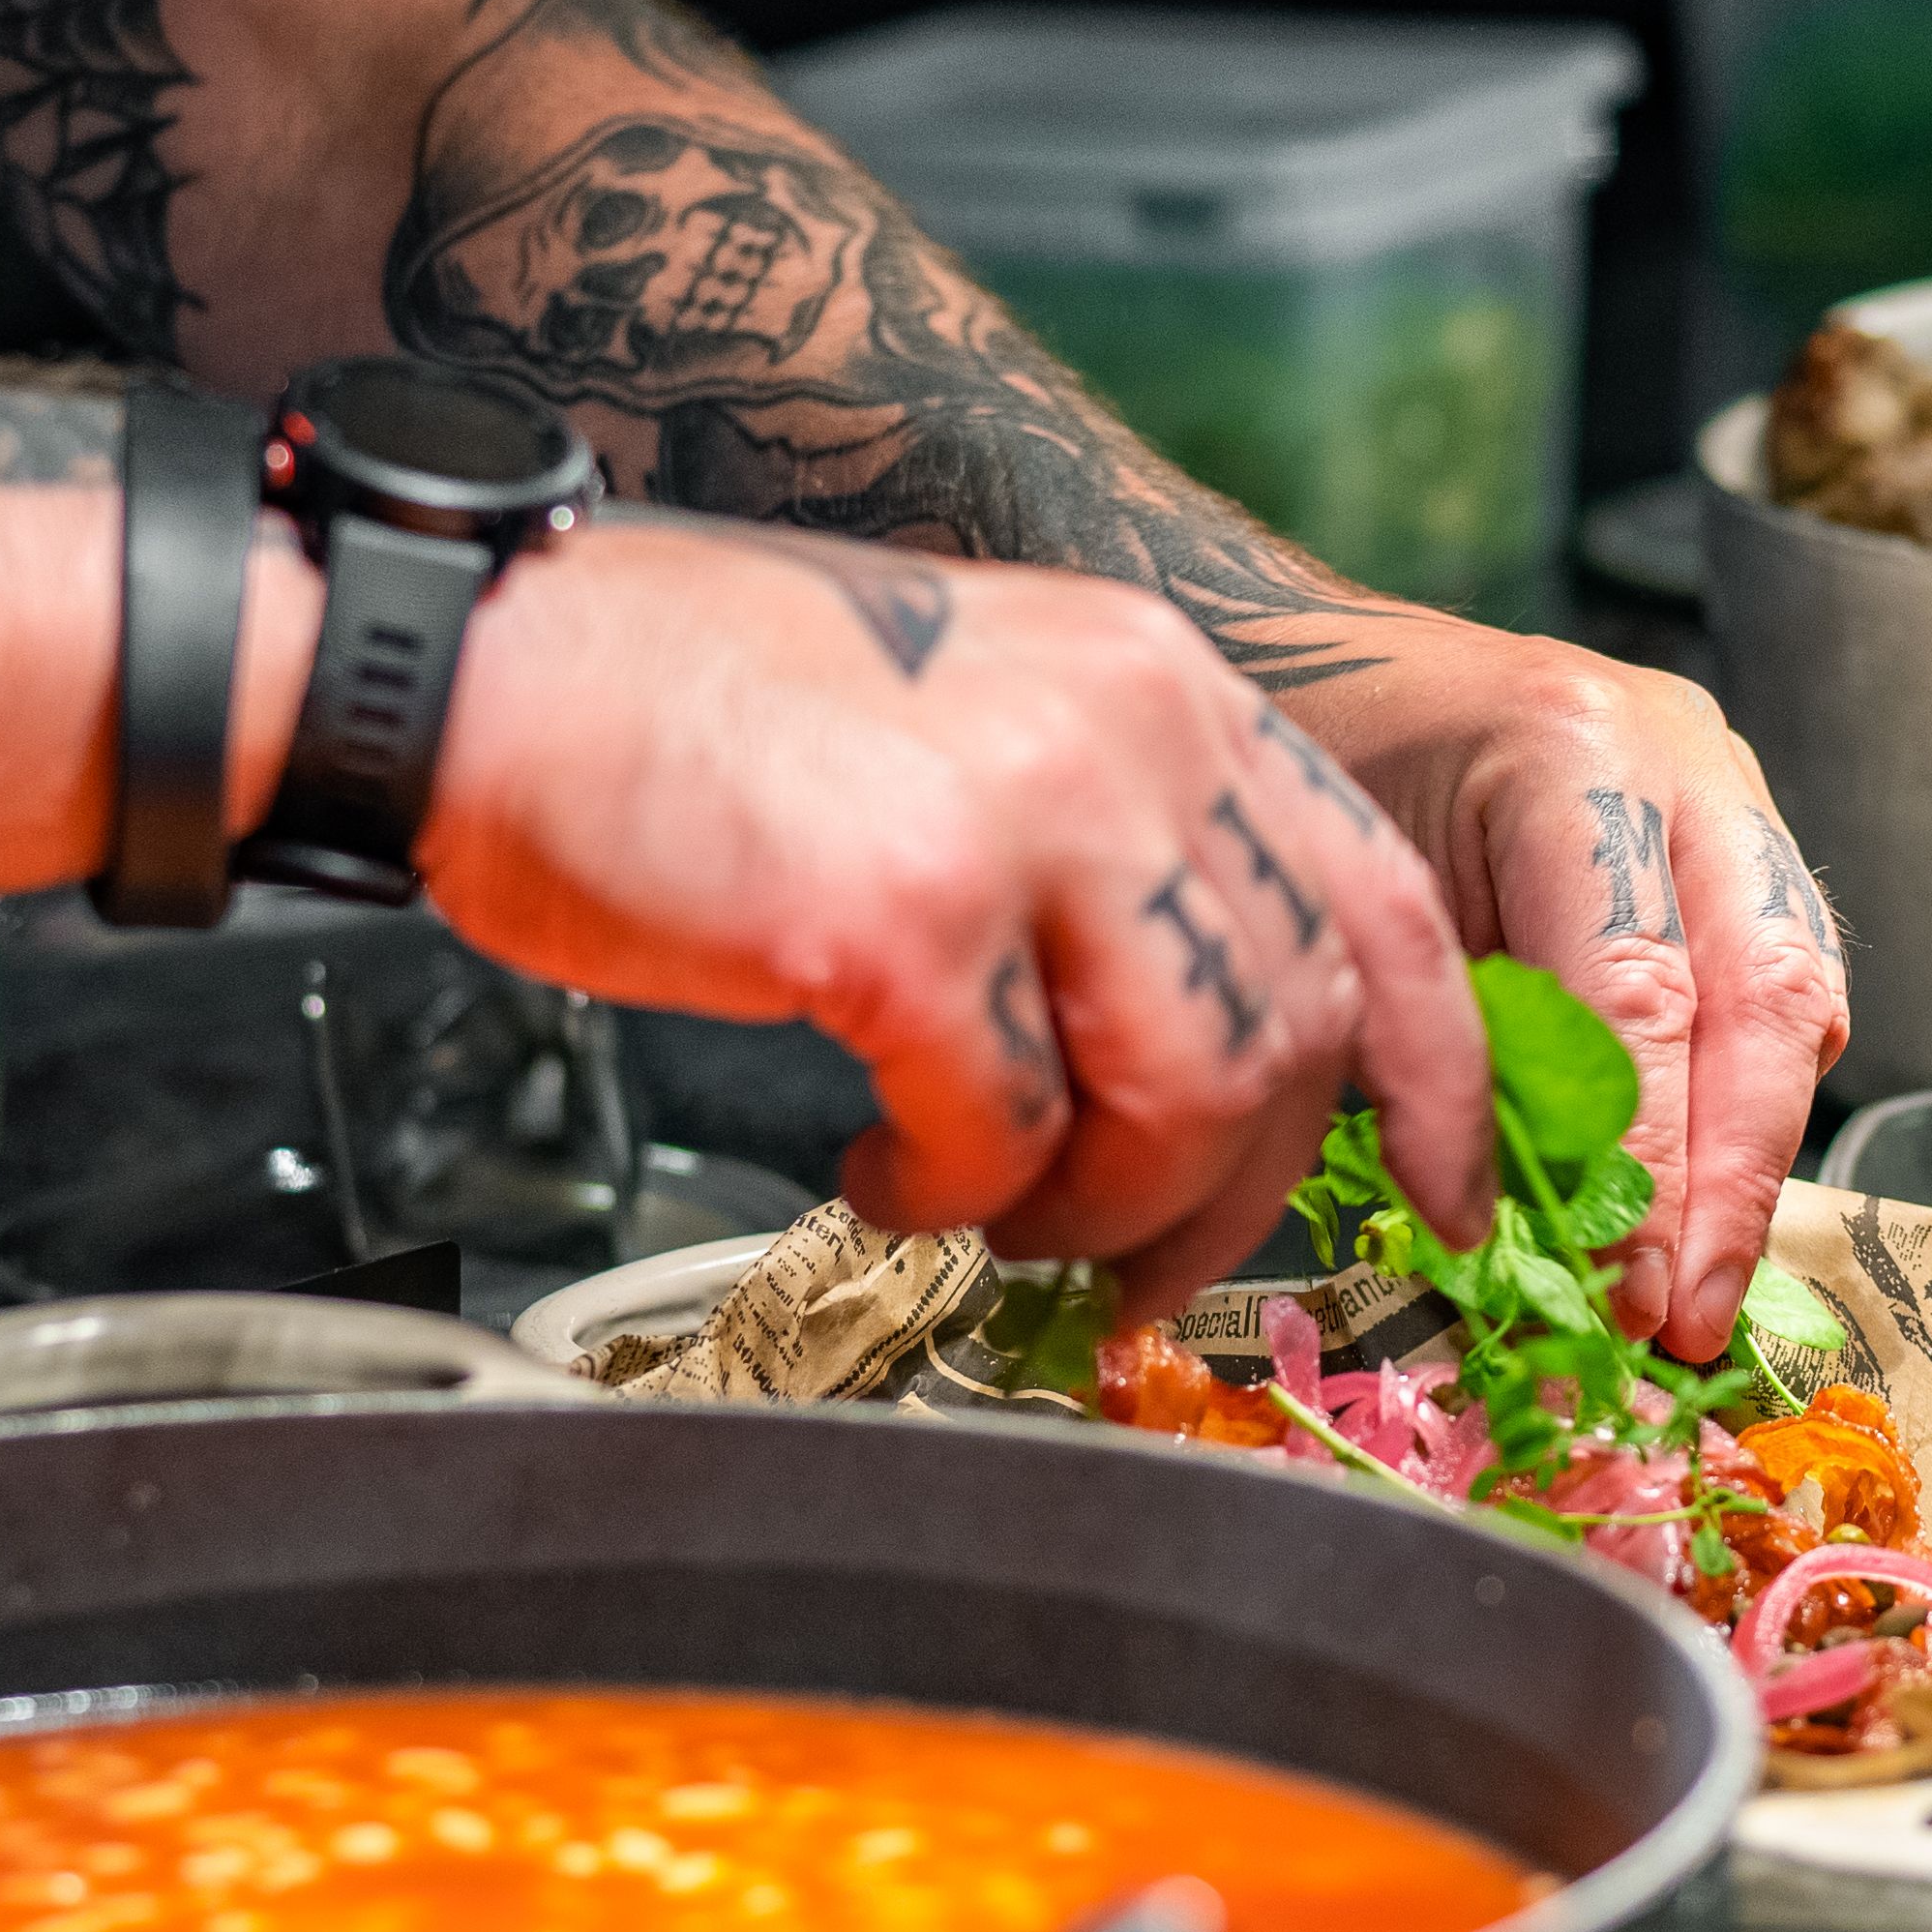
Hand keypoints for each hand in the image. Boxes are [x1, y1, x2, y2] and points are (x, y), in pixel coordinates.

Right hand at [407, 521, 1490, 1291]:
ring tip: (982, 1202)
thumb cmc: (695, 716)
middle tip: (1129, 1265)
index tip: (1451, 1199)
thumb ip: (1119, 858)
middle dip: (1230, 1196)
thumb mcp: (976, 726)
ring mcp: (1024, 813)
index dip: (1443, 1081)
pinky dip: (947, 1193)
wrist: (480, 667)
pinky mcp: (902, 914)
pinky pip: (1001, 1135)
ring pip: (1182, 1101)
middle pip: (1297, 1028)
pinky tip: (876, 1165)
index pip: (1384, 900)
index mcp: (1162, 684)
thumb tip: (1219, 1063)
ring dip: (1092, 1205)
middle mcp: (1127, 727)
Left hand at [1274, 618, 1854, 1356]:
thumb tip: (1537, 1244)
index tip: (1632, 1292)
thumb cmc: (1307, 777)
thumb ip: (1458, 1057)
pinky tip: (1700, 1200)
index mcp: (1565, 753)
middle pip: (1766, 995)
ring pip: (1799, 995)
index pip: (1640, 993)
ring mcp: (1723, 784)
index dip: (1648, 1167)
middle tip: (1691, 1319)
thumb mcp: (1357, 919)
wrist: (1317, 659)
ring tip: (1700, 1290)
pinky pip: (1779, 983)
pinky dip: (1743, 1103)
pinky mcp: (1735, 831)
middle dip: (1737, 1183)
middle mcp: (1676, 757)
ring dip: (1756, 1159)